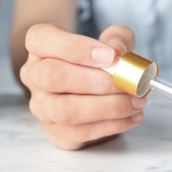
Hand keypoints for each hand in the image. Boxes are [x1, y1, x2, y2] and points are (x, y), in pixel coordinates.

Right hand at [20, 24, 145, 149]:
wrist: (94, 90)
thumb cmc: (100, 61)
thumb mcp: (111, 41)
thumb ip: (117, 38)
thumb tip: (118, 51)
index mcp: (40, 45)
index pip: (42, 39)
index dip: (78, 47)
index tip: (112, 56)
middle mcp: (34, 75)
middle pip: (53, 77)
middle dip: (98, 81)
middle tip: (129, 83)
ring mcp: (42, 106)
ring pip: (65, 110)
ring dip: (108, 107)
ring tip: (137, 101)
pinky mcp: (56, 132)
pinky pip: (79, 133)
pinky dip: (112, 125)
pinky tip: (133, 116)